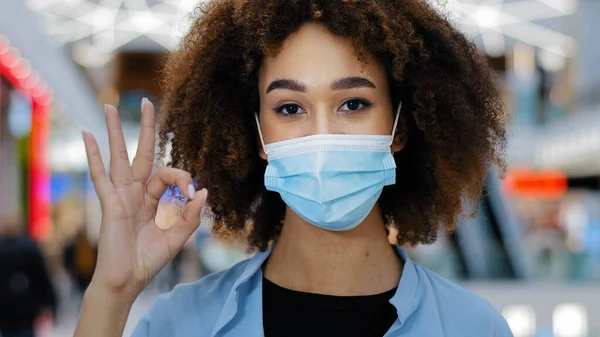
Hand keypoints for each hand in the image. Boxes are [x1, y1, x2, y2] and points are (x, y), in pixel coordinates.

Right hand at [82, 99, 206, 301]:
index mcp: (154, 199)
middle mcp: (137, 192)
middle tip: (147, 102)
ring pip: (118, 157)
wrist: (127, 280)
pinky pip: (101, 175)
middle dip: (145, 128)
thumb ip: (191, 215)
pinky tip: (88, 135)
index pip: (168, 174)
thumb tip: (203, 191)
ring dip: (115, 131)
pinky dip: (93, 155)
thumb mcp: (177, 237)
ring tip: (108, 107)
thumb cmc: (149, 260)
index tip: (192, 192)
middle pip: (141, 152)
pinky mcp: (110, 203)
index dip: (182, 178)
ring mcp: (121, 195)